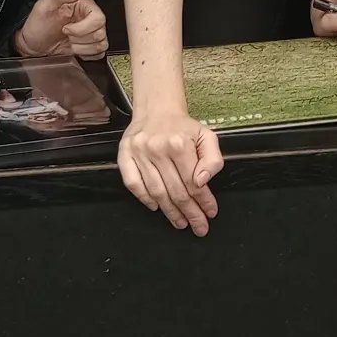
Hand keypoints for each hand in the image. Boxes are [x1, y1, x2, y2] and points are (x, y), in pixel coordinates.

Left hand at [14, 0, 108, 60]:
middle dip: (80, 38)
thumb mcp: (43, 6)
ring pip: (101, 44)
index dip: (83, 27)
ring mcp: (92, 34)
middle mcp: (91, 19)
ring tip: (69, 43)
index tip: (66, 29)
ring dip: (82, 48)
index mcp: (84, 6)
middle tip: (66, 36)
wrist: (32, 45)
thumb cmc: (37, 25)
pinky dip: (87, 55)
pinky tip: (76, 50)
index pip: (98, 18)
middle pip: (100, 32)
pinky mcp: (91, 47)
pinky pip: (100, 53)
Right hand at [118, 109, 223, 235]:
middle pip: (175, 190)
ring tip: (181, 222)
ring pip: (156, 192)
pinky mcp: (124, 156)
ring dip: (170, 211)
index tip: (210, 213)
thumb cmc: (183, 127)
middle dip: (189, 212)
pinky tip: (156, 208)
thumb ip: (212, 159)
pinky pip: (134, 184)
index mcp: (179, 144)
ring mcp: (139, 154)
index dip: (203, 201)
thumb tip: (202, 181)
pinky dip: (144, 199)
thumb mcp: (206, 136)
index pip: (193, 181)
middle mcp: (158, 149)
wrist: (156, 110)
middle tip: (198, 226)